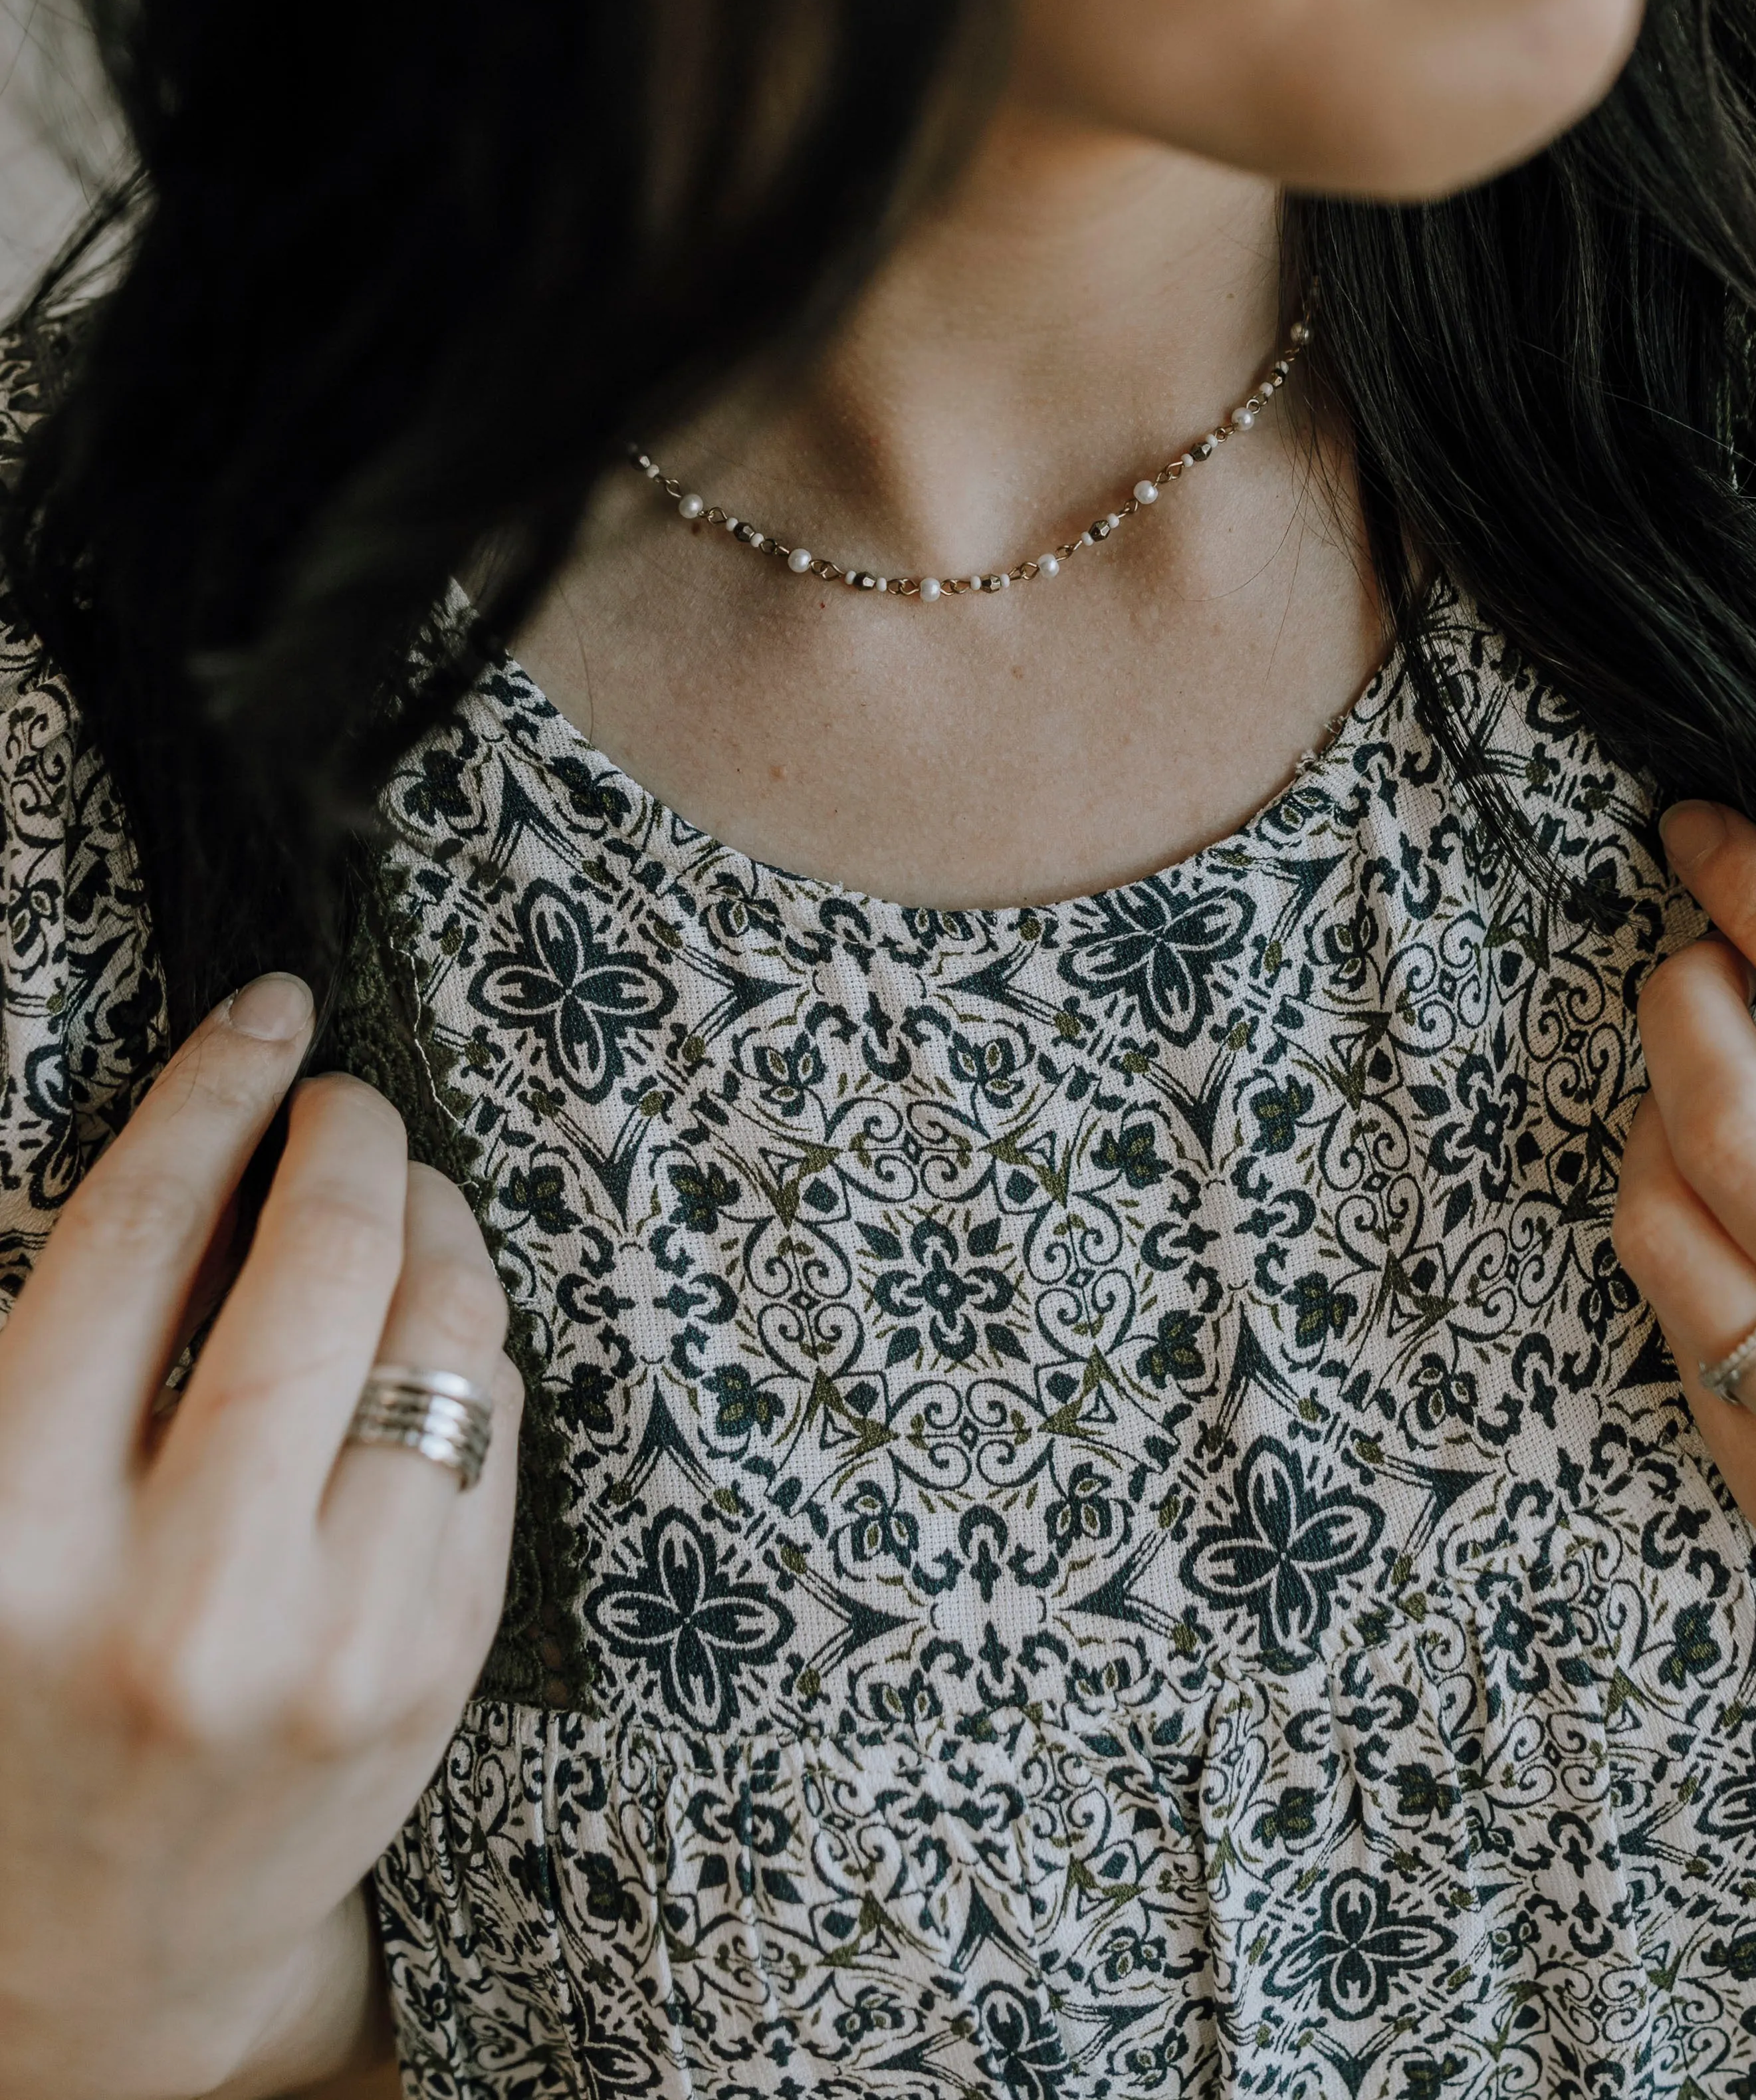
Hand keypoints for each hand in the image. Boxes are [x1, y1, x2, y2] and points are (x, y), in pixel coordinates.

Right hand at [0, 976, 519, 2099]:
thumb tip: (229, 1138)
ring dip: (436, 1222)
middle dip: (348, 1138)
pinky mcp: (435, 1669)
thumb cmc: (24, 1700)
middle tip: (347, 1100)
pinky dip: (474, 1342)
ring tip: (404, 1192)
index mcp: (11, 1536)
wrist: (105, 1957)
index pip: (135, 1240)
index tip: (265, 1012)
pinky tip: (437, 1315)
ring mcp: (331, 1639)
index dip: (211, 1094)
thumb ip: (83, 1353)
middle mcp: (177, 1593)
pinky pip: (493, 1432)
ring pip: (441, 1332)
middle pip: (315, 1262)